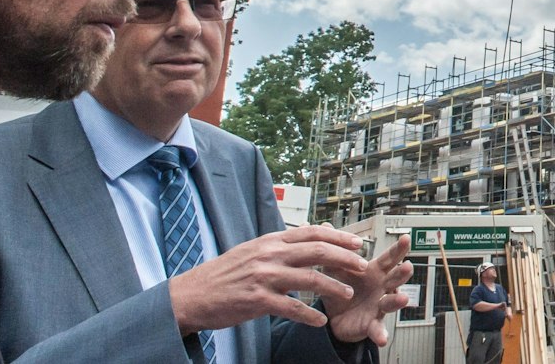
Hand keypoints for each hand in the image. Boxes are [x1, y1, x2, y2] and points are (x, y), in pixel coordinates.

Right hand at [170, 225, 365, 333]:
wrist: (192, 294)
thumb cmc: (224, 274)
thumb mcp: (252, 250)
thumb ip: (280, 245)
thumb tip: (308, 234)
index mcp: (270, 241)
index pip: (312, 232)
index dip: (338, 236)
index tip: (357, 243)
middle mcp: (269, 255)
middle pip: (317, 251)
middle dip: (345, 258)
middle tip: (362, 265)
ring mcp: (264, 277)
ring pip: (310, 279)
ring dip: (333, 287)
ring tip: (348, 293)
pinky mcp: (257, 300)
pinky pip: (291, 307)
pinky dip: (309, 314)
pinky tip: (320, 320)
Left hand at [325, 234, 413, 345]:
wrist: (337, 317)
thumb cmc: (343, 288)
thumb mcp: (336, 269)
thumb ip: (335, 250)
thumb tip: (326, 226)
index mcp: (375, 272)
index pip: (388, 258)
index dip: (398, 249)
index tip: (406, 238)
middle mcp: (382, 287)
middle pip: (396, 278)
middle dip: (403, 272)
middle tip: (407, 266)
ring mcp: (380, 306)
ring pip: (392, 302)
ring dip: (398, 300)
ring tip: (402, 298)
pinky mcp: (373, 324)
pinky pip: (378, 329)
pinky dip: (381, 334)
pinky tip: (382, 338)